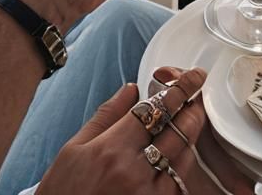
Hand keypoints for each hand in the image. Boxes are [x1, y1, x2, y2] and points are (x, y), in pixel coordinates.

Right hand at [38, 68, 253, 194]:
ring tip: (189, 121)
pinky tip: (177, 154)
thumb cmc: (62, 191)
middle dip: (193, 109)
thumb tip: (130, 90)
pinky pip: (178, 185)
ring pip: (184, 159)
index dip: (178, 90)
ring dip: (189, 138)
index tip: (191, 78)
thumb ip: (106, 116)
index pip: (155, 111)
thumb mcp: (74, 148)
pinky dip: (181, 166)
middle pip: (178, 133)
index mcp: (112, 149)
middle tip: (198, 96)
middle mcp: (135, 172)